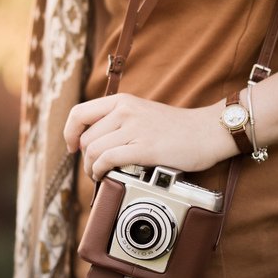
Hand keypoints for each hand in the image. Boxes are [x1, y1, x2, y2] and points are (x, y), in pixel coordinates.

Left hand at [63, 93, 234, 180]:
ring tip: (98, 175)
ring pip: (93, 150)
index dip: (69, 132)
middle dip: (84, 158)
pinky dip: (101, 172)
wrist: (208, 131)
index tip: (71, 147)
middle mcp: (125, 111)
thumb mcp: (142, 112)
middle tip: (93, 169)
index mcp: (122, 101)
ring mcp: (134, 128)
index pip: (79, 113)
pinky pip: (108, 160)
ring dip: (91, 168)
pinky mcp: (145, 148)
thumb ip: (120, 120)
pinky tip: (105, 177)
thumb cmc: (177, 127)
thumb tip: (95, 138)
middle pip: (85, 138)